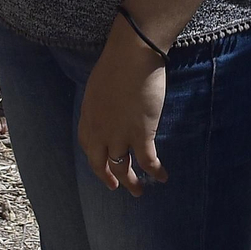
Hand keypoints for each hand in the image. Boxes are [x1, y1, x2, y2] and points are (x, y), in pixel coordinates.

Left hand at [78, 16, 169, 194]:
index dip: (97, 161)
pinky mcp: (141, 135)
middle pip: (101, 164)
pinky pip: (148, 161)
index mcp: (88, 120)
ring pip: (123, 168)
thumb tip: (111, 110)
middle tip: (116, 187)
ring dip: (131, 182)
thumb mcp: (99, 88)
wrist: (131, 57)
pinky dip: (155, 171)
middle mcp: (100, 133)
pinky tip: (162, 177)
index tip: (103, 167)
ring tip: (138, 192)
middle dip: (109, 178)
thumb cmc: (116, 64)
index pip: (89, 148)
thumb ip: (102, 105)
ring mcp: (120, 136)